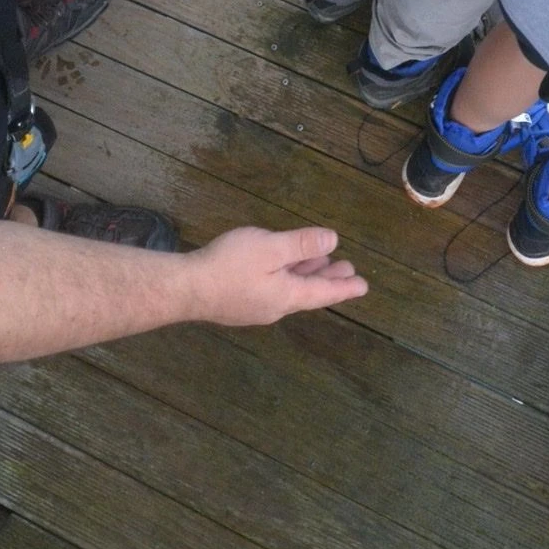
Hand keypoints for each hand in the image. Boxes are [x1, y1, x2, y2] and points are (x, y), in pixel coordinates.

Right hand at [184, 225, 367, 323]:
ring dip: (307, 274)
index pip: (323, 292)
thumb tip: (333, 242)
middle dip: (328, 278)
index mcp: (286, 296)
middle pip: (308, 291)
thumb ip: (301, 246)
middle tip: (348, 269)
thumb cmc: (229, 266)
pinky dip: (288, 275)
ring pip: (290, 288)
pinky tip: (282, 266)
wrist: (186, 289)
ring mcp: (255, 305)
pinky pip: (274, 287)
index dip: (344, 287)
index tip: (363, 286)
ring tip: (322, 263)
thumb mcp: (270, 249)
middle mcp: (274, 305)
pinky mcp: (239, 301)